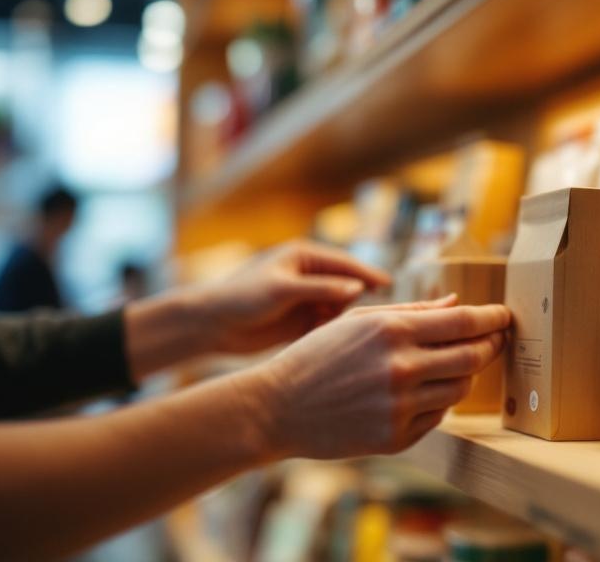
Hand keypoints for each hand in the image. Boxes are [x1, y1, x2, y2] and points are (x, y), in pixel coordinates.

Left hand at [190, 241, 390, 353]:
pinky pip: (327, 325)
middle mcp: (308, 276)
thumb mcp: (283, 290)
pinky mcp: (301, 321)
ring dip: (344, 319)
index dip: (367, 274)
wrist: (211, 325)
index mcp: (303, 257)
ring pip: (339, 308)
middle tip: (372, 318)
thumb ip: (321, 289)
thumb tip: (358, 289)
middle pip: (346, 286)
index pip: (344, 263)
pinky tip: (333, 343)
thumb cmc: (241, 297)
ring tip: (346, 332)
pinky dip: (332, 332)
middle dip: (358, 301)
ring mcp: (306, 299)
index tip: (388, 285)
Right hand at [245, 295, 509, 459]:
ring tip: (456, 363)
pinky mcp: (396, 438)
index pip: (464, 323)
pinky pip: (438, 417)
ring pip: (460, 389)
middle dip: (492, 346)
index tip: (505, 316)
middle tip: (498, 339)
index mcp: (392, 332)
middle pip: (473, 357)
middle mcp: (401, 369)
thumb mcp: (358, 321)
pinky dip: (438, 402)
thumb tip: (457, 303)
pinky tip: (422, 392)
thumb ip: (412, 312)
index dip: (493, 319)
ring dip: (465, 375)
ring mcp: (400, 407)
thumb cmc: (316, 356)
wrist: (277, 408)